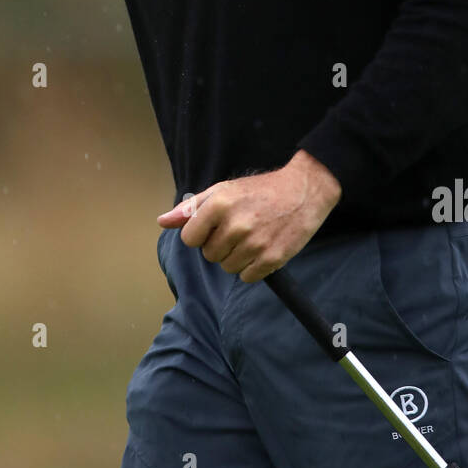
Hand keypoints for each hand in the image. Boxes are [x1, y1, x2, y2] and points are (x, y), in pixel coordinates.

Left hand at [157, 150, 342, 283]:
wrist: (304, 191)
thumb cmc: (260, 190)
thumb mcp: (223, 190)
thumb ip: (191, 208)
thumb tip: (163, 222)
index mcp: (219, 204)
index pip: (190, 239)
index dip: (200, 235)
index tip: (215, 227)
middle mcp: (235, 225)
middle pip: (209, 256)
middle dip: (220, 246)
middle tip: (239, 229)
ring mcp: (255, 243)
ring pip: (228, 268)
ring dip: (236, 258)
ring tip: (252, 237)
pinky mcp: (272, 258)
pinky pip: (247, 277)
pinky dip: (252, 268)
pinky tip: (262, 248)